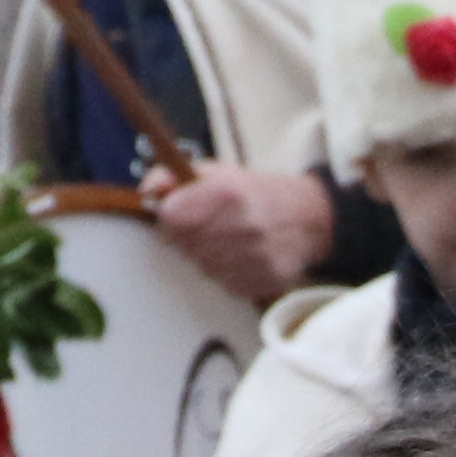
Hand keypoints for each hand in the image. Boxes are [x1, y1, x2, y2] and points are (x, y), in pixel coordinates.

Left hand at [152, 163, 341, 308]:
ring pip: (202, 267)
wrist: (308, 219)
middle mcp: (243, 227)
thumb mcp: (216, 173)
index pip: (170, 217)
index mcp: (228, 194)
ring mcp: (256, 257)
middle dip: (187, 238)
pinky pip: (225, 284)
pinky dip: (227, 273)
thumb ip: (173, 176)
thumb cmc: (256, 194)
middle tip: (206, 227)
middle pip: (183, 245)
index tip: (177, 213)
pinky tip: (241, 257)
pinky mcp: (265, 281)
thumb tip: (147, 192)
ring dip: (206, 257)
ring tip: (227, 241)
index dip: (168, 216)